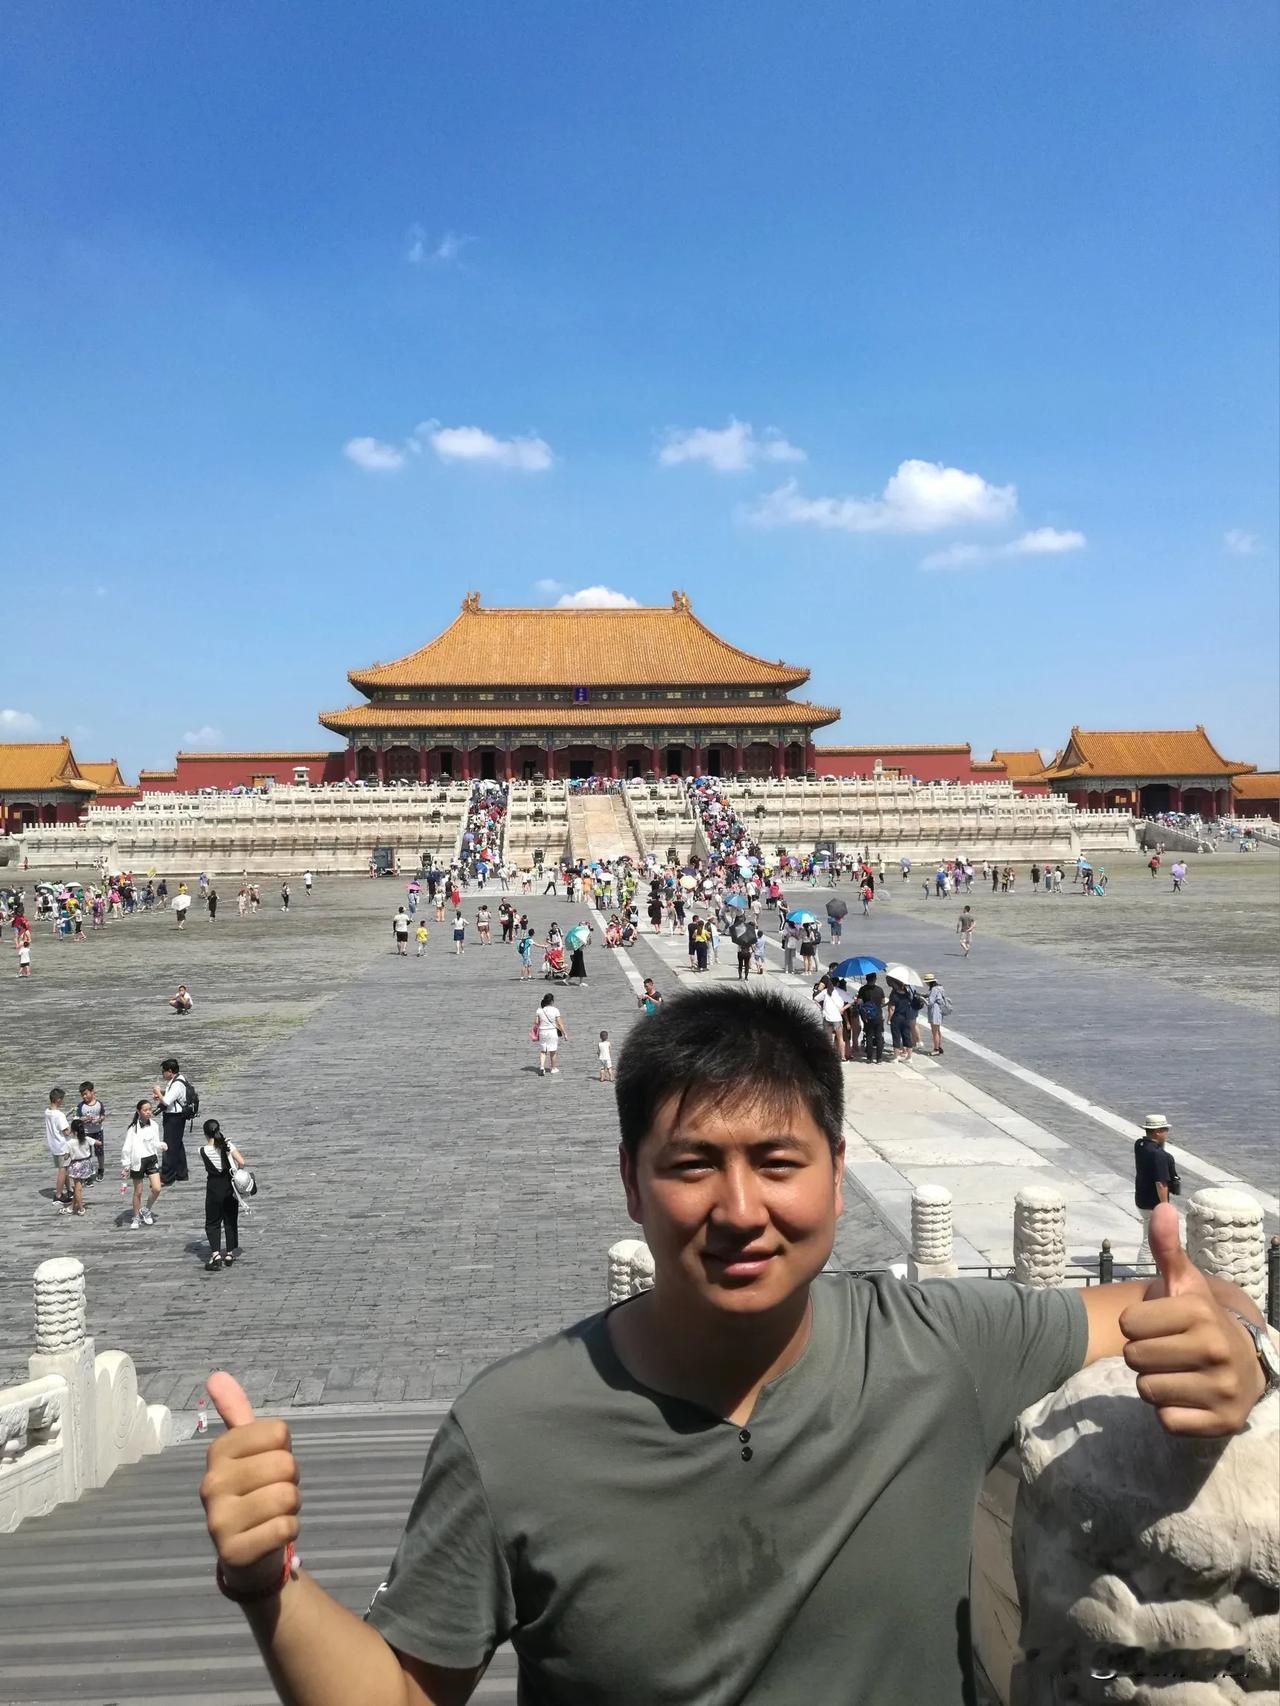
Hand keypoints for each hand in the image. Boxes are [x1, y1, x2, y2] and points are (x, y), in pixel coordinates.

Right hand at [200, 1373, 300, 1591]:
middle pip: (286, 1465)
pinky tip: (271, 1535)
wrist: (247, 1553)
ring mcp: (218, 1520)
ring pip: (287, 1497)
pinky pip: (284, 1529)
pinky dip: (289, 1531)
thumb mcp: (246, 1450)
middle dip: (291, 1482)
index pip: (278, 1432)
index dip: (284, 1450)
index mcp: (218, 1452)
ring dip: (291, 1508)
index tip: (268, 1465)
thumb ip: (235, 1412)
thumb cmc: (254, 1491)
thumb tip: (215, 1374)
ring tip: (272, 1515)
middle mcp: (211, 1483)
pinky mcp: (232, 1552)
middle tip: (272, 1493)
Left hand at [1120, 1204, 1264, 1435]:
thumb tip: (1161, 1207)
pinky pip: (1165, 1421)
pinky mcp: (1221, 1423)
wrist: (1246, 1364)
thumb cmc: (1201, 1320)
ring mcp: (1221, 1388)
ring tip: (1178, 1373)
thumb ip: (1167, 1249)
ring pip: (1146, 1391)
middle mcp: (1215, 1348)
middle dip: (1144, 1356)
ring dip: (1155, 1384)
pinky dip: (1170, 1413)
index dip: (1136, 1326)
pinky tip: (1189, 1398)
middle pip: (1134, 1359)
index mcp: (1200, 1311)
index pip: (1127, 1325)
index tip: (1161, 1326)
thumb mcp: (1185, 1283)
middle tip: (1170, 1351)